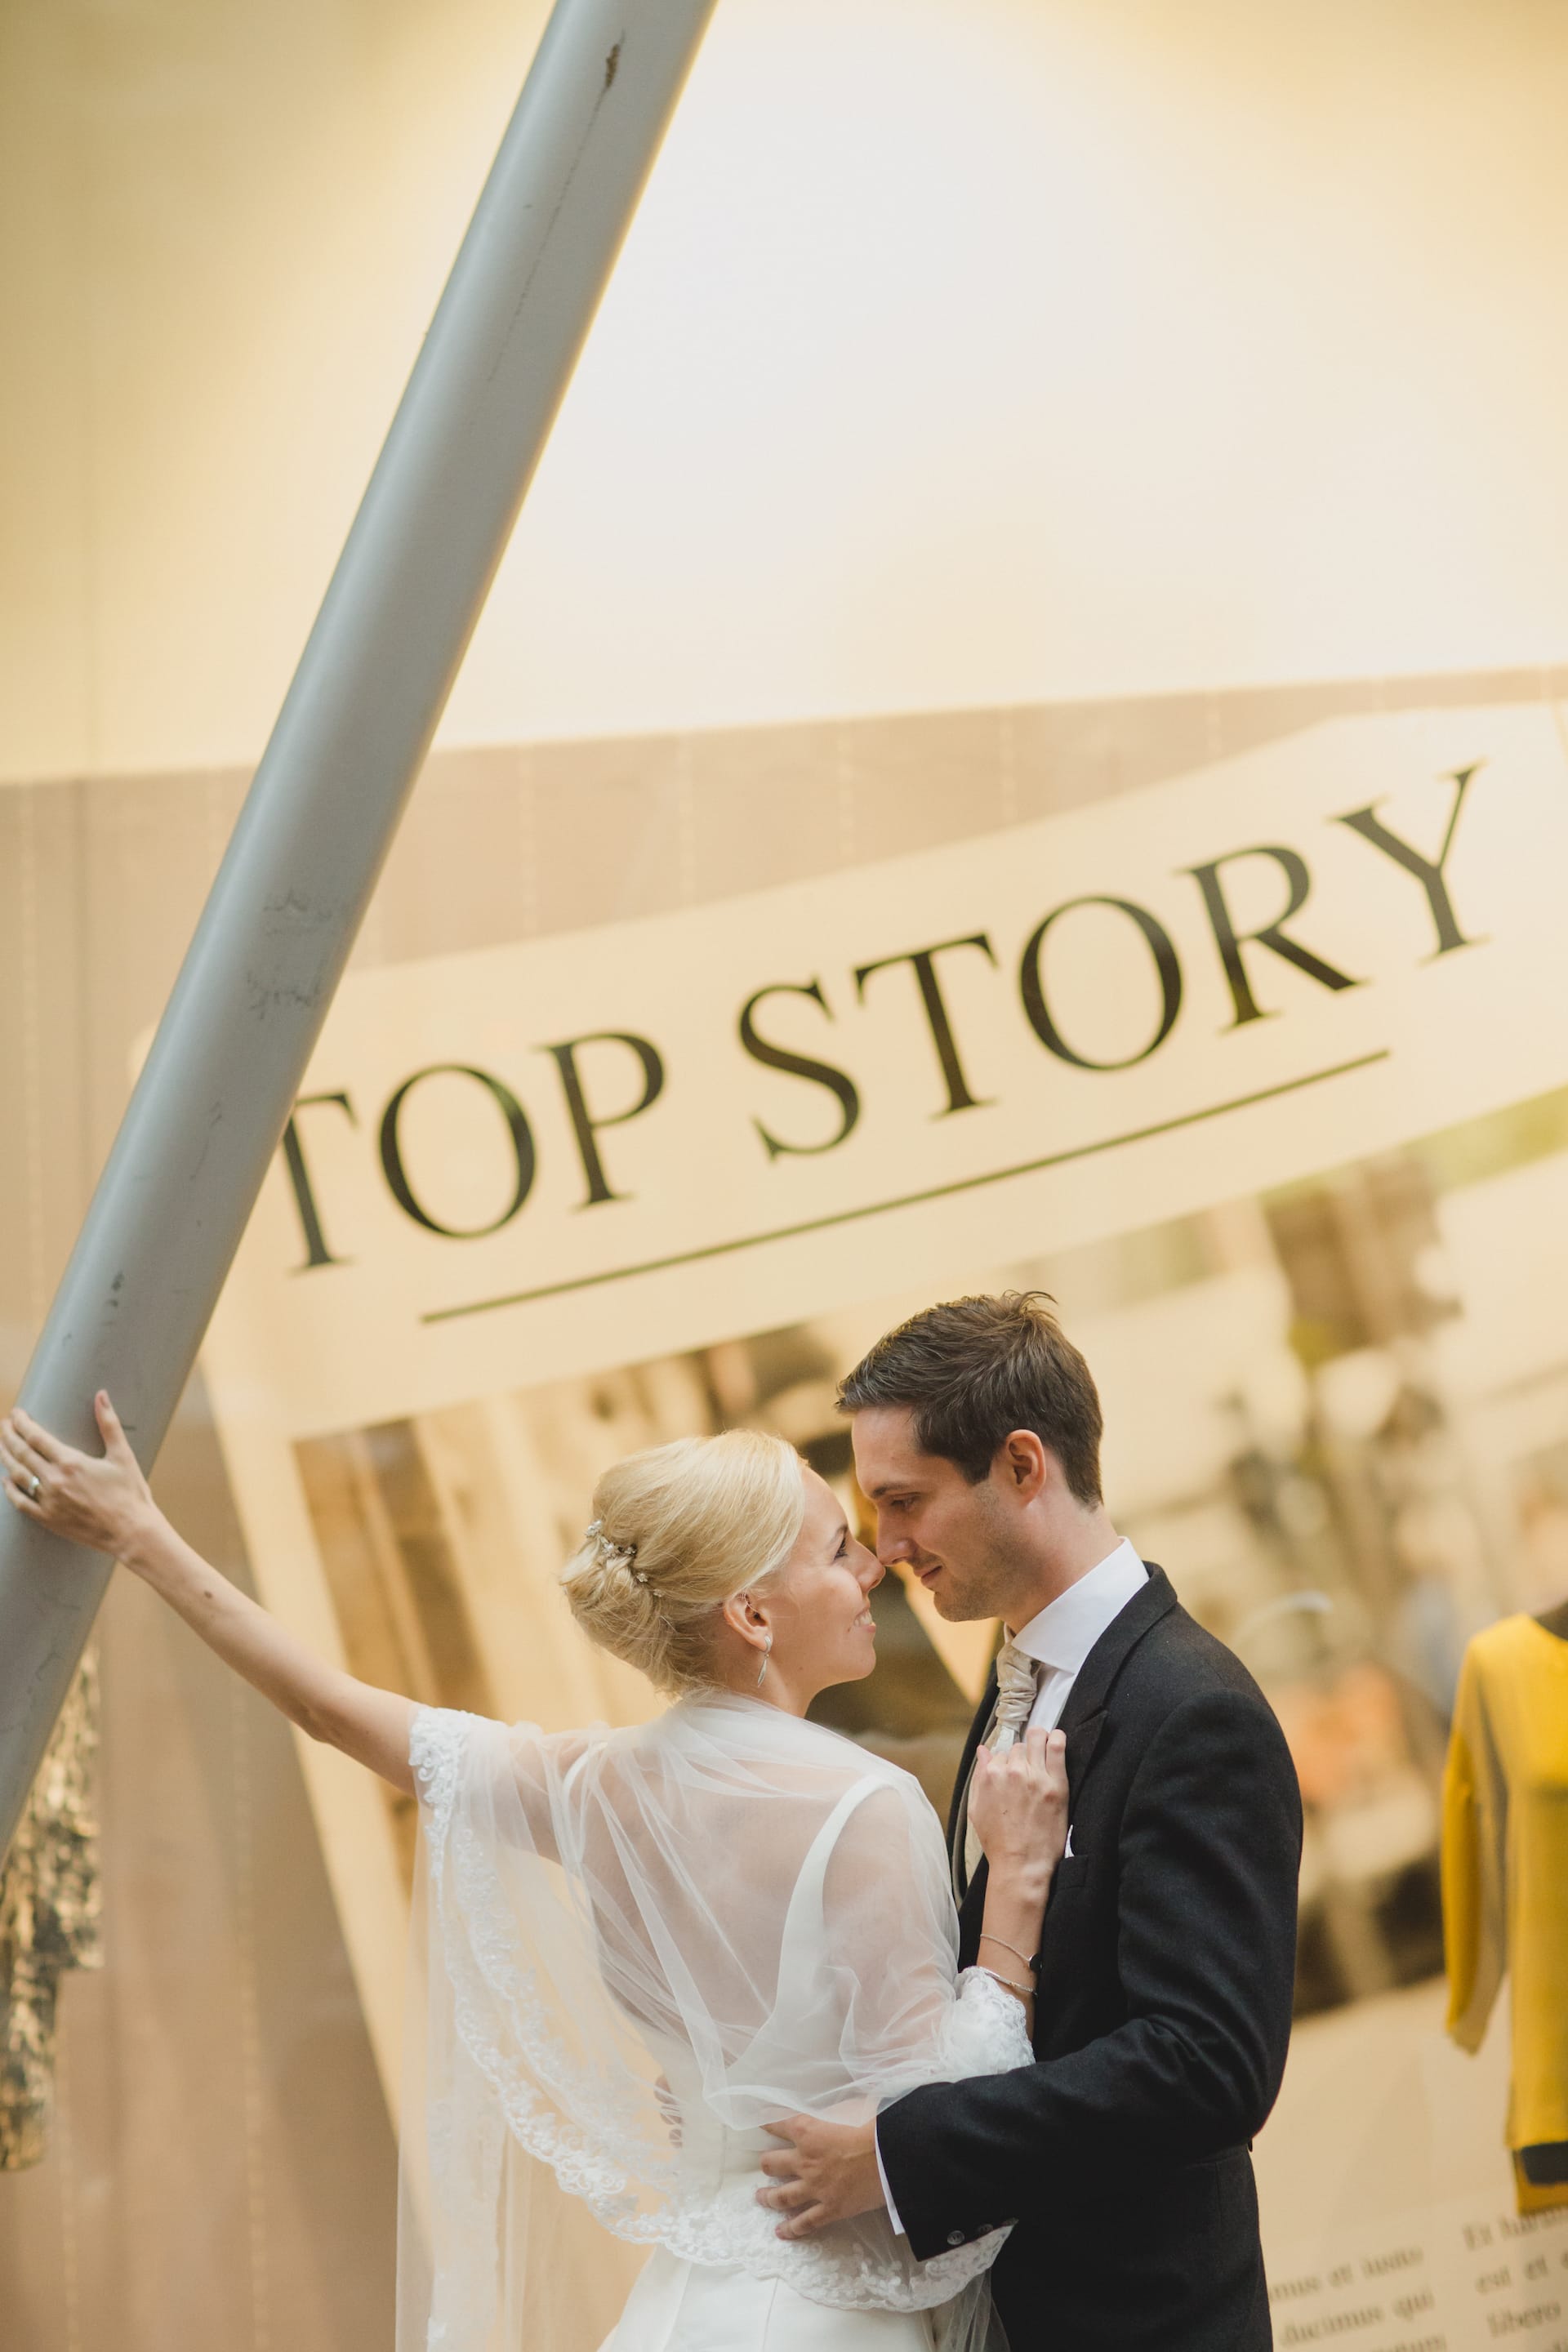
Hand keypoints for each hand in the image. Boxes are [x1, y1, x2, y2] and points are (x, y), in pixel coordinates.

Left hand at [0, 1393, 158, 1562]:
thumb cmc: (130, 1493)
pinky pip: (21, 1503)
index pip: (36, 1437)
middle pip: (21, 1453)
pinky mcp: (48, 1519)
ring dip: (6, 1458)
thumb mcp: (122, 1455)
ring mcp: (49, 1501)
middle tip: (4, 1425)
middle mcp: (54, 1480)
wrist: (130, 1532)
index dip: (22, 1423)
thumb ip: (109, 1424)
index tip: (16, 1413)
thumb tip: (102, 1395)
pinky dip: (10, 1490)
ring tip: (1, 1446)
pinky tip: (5, 1481)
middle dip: (9, 1436)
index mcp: (71, 1462)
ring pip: (17, 1475)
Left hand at [757, 2114, 882, 2238]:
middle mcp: (805, 2160)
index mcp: (808, 2131)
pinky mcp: (830, 2209)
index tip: (760, 2122)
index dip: (768, 2122)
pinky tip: (781, 2232)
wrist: (894, 2156)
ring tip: (760, 2197)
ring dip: (768, 2197)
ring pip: (782, 2196)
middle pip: (773, 2164)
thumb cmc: (875, 2125)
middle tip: (765, 2165)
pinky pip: (805, 2222)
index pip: (779, 2124)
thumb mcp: (851, 2105)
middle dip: (767, 2164)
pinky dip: (791, 2229)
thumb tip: (833, 2106)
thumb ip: (835, 2108)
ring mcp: (815, 2188)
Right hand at [968, 1723, 1067, 1883]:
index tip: (1013, 1775)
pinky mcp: (1056, 1784)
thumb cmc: (998, 1842)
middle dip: (1022, 1757)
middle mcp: (1011, 1771)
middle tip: (1028, 1772)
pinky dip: (1058, 1739)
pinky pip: (1057, 1747)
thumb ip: (979, 1777)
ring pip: (1037, 1740)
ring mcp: (1035, 1776)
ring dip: (1039, 1743)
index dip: (1007, 1764)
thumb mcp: (977, 1809)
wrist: (1021, 1865)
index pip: (1000, 1754)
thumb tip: (983, 1751)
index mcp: (990, 1776)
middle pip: (1019, 1748)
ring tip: (1043, 1753)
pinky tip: (1057, 1740)